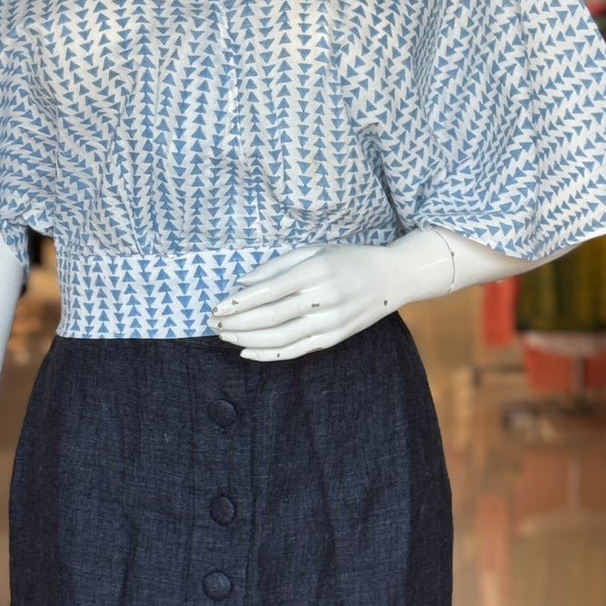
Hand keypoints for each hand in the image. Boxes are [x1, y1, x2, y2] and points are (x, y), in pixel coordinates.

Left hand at [209, 238, 445, 361]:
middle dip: (237, 322)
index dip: (239, 302)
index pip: (268, 291)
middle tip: (213, 323)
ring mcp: (330, 322)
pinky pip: (296, 350)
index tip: (217, 307)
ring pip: (279, 337)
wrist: (392, 278)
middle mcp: (323, 298)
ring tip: (225, 336)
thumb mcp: (314, 250)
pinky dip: (268, 354)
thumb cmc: (349, 259)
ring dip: (247, 339)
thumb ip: (276, 266)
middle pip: (270, 317)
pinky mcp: (334, 338)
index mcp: (316, 271)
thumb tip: (241, 282)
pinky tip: (247, 351)